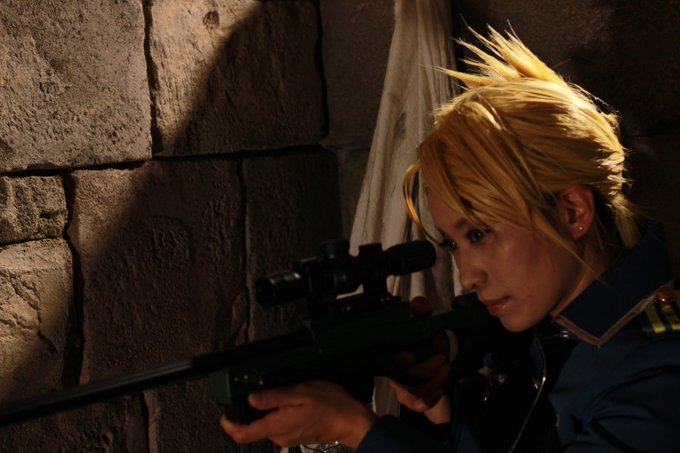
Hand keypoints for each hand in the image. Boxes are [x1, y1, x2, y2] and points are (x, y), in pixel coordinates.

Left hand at [220, 380, 376, 448]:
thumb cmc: (331, 405)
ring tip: (286, 393)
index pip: (242, 434)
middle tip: (265, 390)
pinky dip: (280, 412)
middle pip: (253, 426)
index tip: (225, 411)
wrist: (351, 421)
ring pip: (266, 423)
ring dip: (269, 409)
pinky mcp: (294, 435)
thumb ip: (273, 397)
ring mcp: (286, 437)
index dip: (228, 424)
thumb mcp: (301, 392)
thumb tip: (250, 398)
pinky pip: (278, 424)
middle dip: (253, 409)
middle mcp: (278, 436)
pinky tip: (293, 401)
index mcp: (276, 425)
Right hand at [388, 296, 452, 422]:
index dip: (398, 359)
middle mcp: (393, 370)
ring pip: (411, 393)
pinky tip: (441, 391)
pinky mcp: (412, 398)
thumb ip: (420, 309)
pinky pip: (418, 405)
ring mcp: (402, 385)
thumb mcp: (423, 320)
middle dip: (424, 370)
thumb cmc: (423, 337)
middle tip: (442, 360)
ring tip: (446, 370)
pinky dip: (430, 400)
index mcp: (391, 351)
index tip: (409, 357)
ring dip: (432, 383)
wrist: (432, 357)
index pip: (388, 358)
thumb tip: (419, 308)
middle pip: (402, 378)